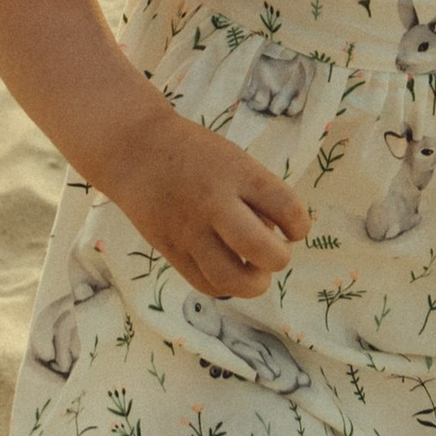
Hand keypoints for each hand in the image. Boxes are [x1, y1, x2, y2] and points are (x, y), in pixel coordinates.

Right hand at [106, 104, 306, 299]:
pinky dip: (225, 286)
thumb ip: (258, 196)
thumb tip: (279, 239)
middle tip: (274, 251)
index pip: (287, 208)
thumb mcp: (234, 160)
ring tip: (254, 270)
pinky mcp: (170, 250)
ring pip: (232, 279)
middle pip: (261, 250)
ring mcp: (189, 230)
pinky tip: (229, 271)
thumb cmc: (195, 154)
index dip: (300, 226)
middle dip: (278, 259)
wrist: (135, 149)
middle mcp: (214, 203)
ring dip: (253, 283)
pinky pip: (205, 284)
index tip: (294, 228)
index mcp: (238, 173)